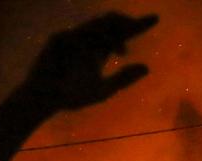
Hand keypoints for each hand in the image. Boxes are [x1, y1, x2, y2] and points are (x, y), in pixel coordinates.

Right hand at [22, 12, 158, 111]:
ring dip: (110, 32)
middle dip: (125, 22)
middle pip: (111, 22)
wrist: (45, 101)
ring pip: (97, 25)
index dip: (138, 25)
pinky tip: (95, 55)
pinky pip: (78, 34)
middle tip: (137, 26)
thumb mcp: (104, 90)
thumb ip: (124, 79)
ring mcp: (73, 37)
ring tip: (122, 49)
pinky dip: (90, 42)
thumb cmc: (72, 96)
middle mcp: (89, 40)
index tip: (156, 18)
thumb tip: (147, 67)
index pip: (122, 33)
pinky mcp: (59, 39)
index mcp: (100, 50)